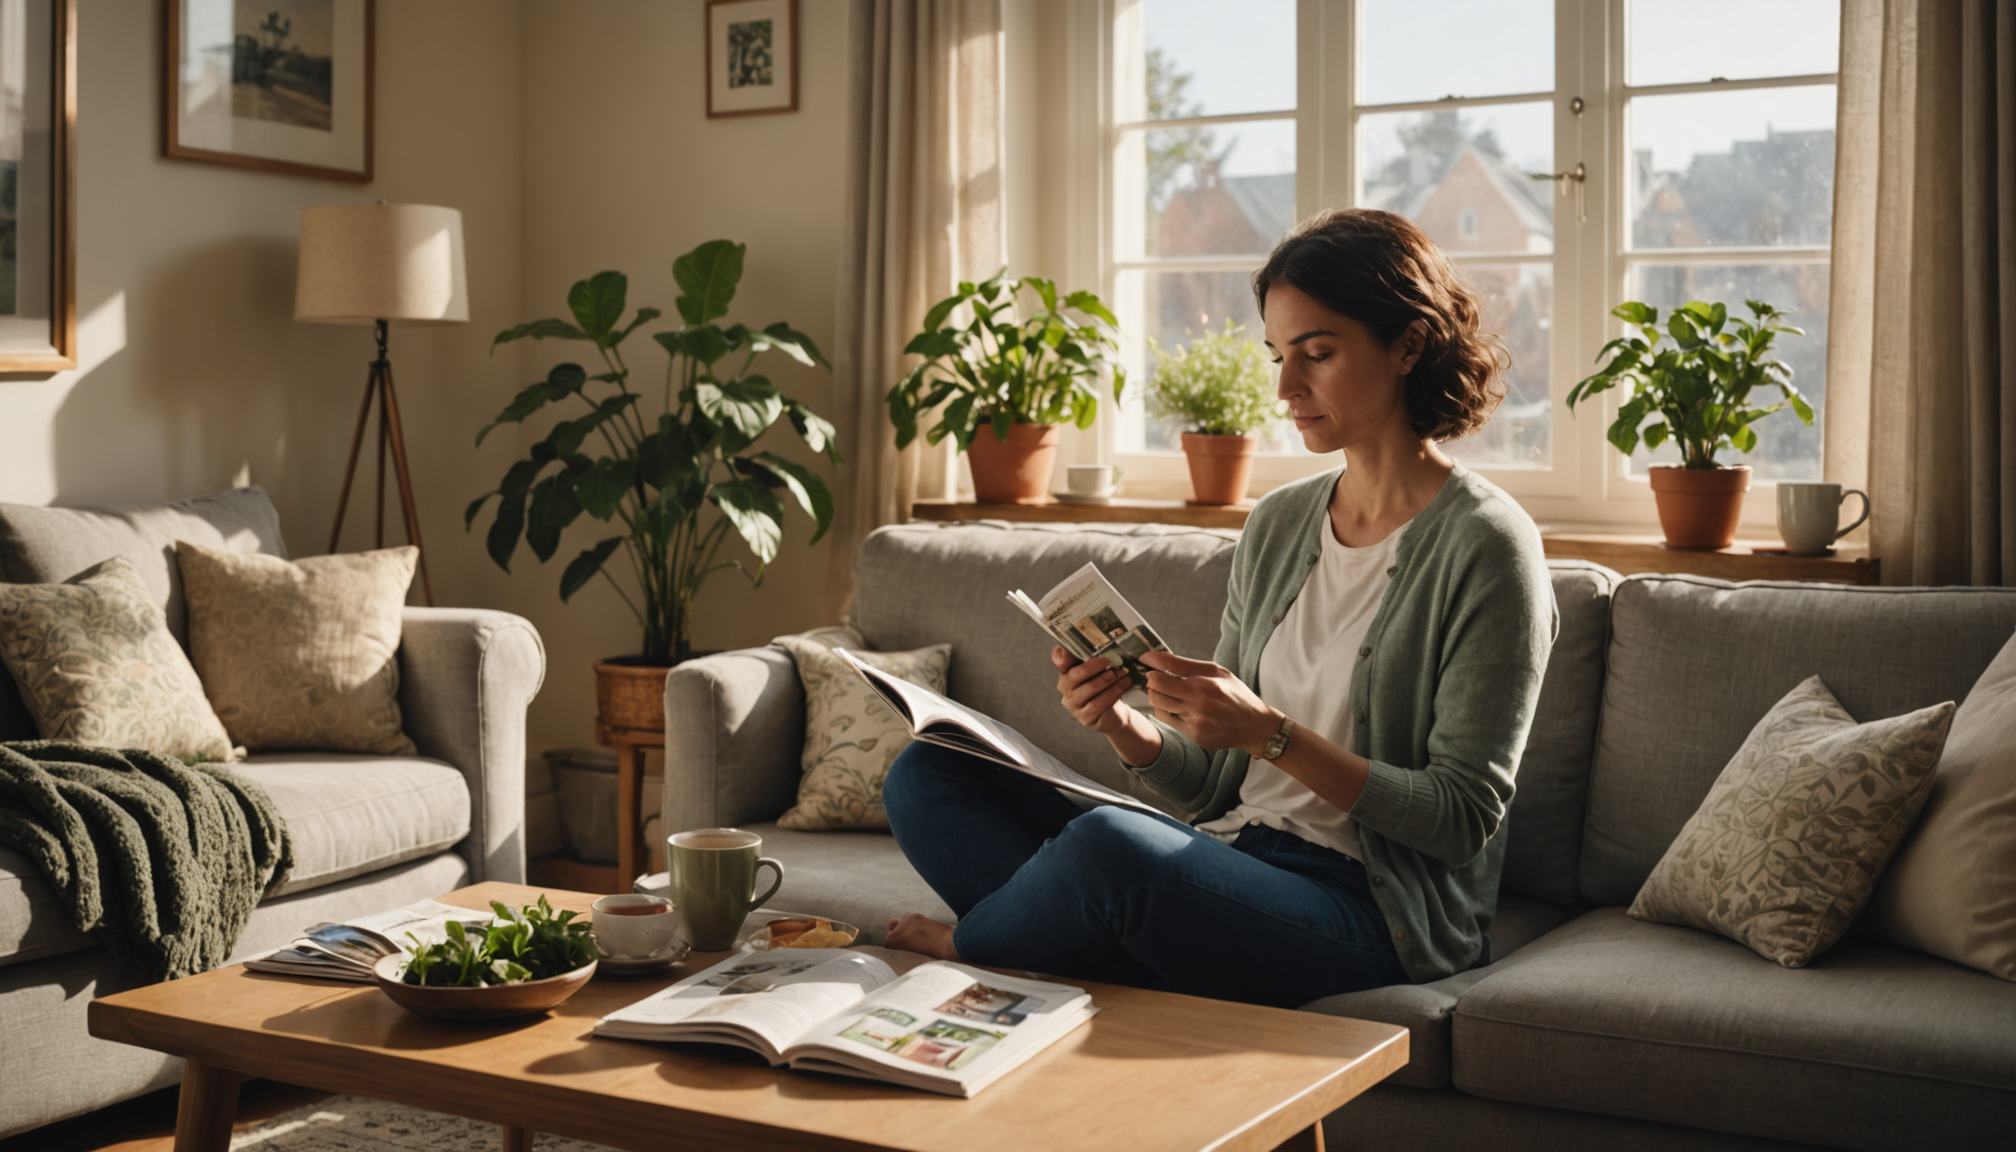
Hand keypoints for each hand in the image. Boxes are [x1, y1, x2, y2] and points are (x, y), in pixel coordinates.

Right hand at [1052, 645, 1136, 735]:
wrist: (1112, 712)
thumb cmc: (1104, 687)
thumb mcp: (1100, 670)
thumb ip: (1097, 656)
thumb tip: (1105, 647)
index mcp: (1066, 671)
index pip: (1059, 659)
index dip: (1061, 654)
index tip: (1069, 651)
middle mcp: (1065, 687)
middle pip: (1075, 674)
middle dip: (1095, 667)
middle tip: (1110, 662)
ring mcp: (1073, 704)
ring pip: (1089, 688)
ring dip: (1109, 680)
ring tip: (1122, 674)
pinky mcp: (1084, 716)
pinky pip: (1098, 703)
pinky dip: (1113, 692)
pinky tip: (1123, 687)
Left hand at [1140, 651, 1279, 755]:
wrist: (1254, 726)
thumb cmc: (1235, 694)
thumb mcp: (1217, 672)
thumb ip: (1187, 665)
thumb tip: (1158, 657)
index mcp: (1206, 684)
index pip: (1168, 669)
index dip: (1151, 662)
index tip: (1143, 658)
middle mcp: (1199, 703)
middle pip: (1157, 687)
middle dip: (1152, 680)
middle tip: (1155, 676)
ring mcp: (1195, 721)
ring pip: (1158, 704)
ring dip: (1155, 695)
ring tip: (1164, 690)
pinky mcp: (1193, 735)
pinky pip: (1166, 719)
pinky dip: (1165, 709)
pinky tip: (1174, 705)